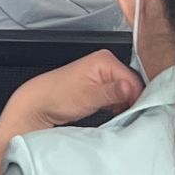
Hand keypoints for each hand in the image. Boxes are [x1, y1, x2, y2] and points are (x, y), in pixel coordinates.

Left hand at [5, 50, 142, 129]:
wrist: (38, 104)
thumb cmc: (56, 96)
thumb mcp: (87, 96)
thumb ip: (111, 93)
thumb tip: (129, 88)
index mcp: (104, 60)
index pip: (135, 80)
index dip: (136, 98)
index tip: (133, 112)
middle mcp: (105, 63)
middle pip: (132, 86)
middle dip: (130, 101)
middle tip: (122, 114)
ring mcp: (102, 75)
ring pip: (126, 92)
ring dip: (123, 105)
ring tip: (112, 113)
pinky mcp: (100, 86)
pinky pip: (118, 96)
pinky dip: (117, 106)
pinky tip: (110, 112)